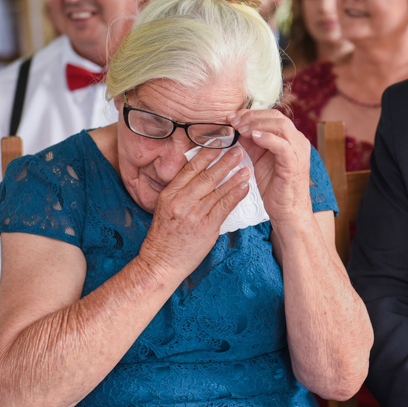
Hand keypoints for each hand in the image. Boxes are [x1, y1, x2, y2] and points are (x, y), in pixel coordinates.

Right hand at [139, 146, 249, 277]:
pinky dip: (235, 195)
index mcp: (169, 194)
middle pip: (206, 175)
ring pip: (218, 190)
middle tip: (238, 149)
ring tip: (246, 167)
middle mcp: (181, 201)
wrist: (161, 263)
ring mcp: (194, 214)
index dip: (206, 153)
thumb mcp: (166, 207)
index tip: (218, 142)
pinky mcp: (206, 227)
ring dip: (234, 177)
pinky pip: (224, 207)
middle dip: (224, 160)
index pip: (190, 168)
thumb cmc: (164, 236)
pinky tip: (244, 187)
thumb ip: (181, 191)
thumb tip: (200, 174)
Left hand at [228, 109, 311, 222]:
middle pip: (276, 116)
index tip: (231, 117)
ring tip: (241, 128)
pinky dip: (268, 138)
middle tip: (233, 121)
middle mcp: (298, 141)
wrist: (287, 211)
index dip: (250, 113)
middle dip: (252, 116)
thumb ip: (251, 142)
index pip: (271, 116)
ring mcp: (298, 152)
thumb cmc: (274, 187)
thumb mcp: (259, 159)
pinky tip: (253, 137)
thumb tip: (236, 128)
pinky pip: (283, 145)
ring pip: (281, 126)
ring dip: (258, 124)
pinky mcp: (295, 164)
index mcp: (290, 138)